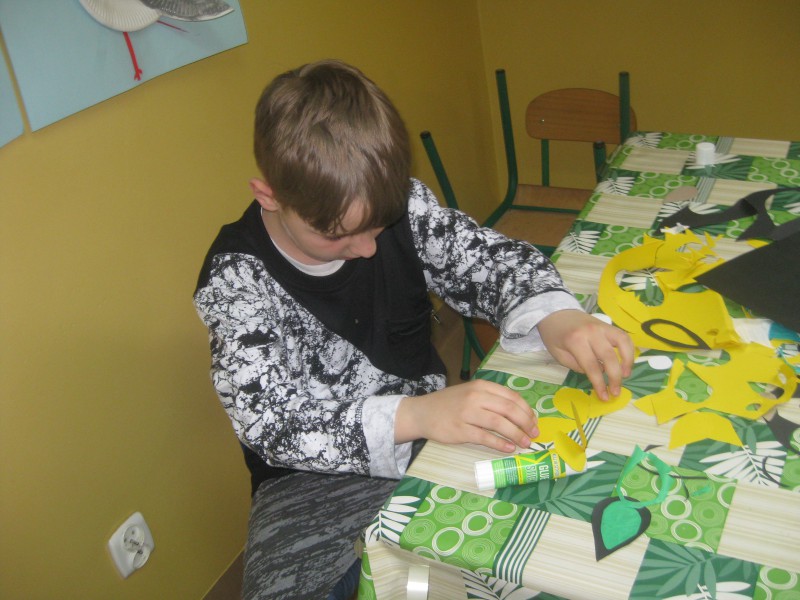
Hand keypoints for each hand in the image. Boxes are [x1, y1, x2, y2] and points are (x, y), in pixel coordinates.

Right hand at [395, 380, 537, 452]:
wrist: (422, 412)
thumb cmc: (450, 404)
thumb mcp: (471, 392)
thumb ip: (491, 399)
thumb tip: (519, 413)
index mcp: (481, 386)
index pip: (511, 396)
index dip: (526, 410)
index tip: (534, 422)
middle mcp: (475, 397)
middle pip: (508, 409)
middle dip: (525, 423)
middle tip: (533, 434)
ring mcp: (467, 413)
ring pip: (499, 423)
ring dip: (516, 434)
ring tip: (525, 443)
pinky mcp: (460, 430)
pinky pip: (485, 437)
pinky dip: (499, 443)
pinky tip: (508, 448)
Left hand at [537, 309, 633, 399]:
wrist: (555, 312)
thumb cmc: (554, 335)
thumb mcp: (558, 354)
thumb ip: (576, 365)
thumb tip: (598, 372)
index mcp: (575, 341)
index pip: (592, 366)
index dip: (599, 383)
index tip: (604, 397)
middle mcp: (591, 332)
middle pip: (609, 357)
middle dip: (615, 378)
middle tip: (616, 392)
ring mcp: (602, 326)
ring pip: (622, 343)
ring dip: (627, 361)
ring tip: (625, 376)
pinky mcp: (608, 325)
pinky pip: (624, 336)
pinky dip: (629, 350)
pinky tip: (626, 362)